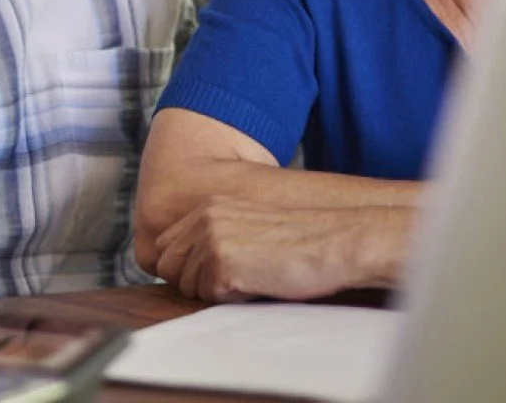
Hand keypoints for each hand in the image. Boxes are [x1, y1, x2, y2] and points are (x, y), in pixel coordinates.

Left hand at [146, 199, 406, 302]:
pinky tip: (261, 283)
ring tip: (255, 278)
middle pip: (168, 267)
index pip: (166, 247)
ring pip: (188, 286)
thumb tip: (183, 271)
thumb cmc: (302, 243)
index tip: (214, 276)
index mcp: (208, 207)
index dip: (186, 270)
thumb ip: (214, 239)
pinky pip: (209, 296)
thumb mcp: (249, 229)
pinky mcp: (221, 262)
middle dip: (195, 283)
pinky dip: (233, 298)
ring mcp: (210, 238)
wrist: (339, 242)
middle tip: (236, 281)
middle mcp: (204, 218)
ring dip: (217, 292)